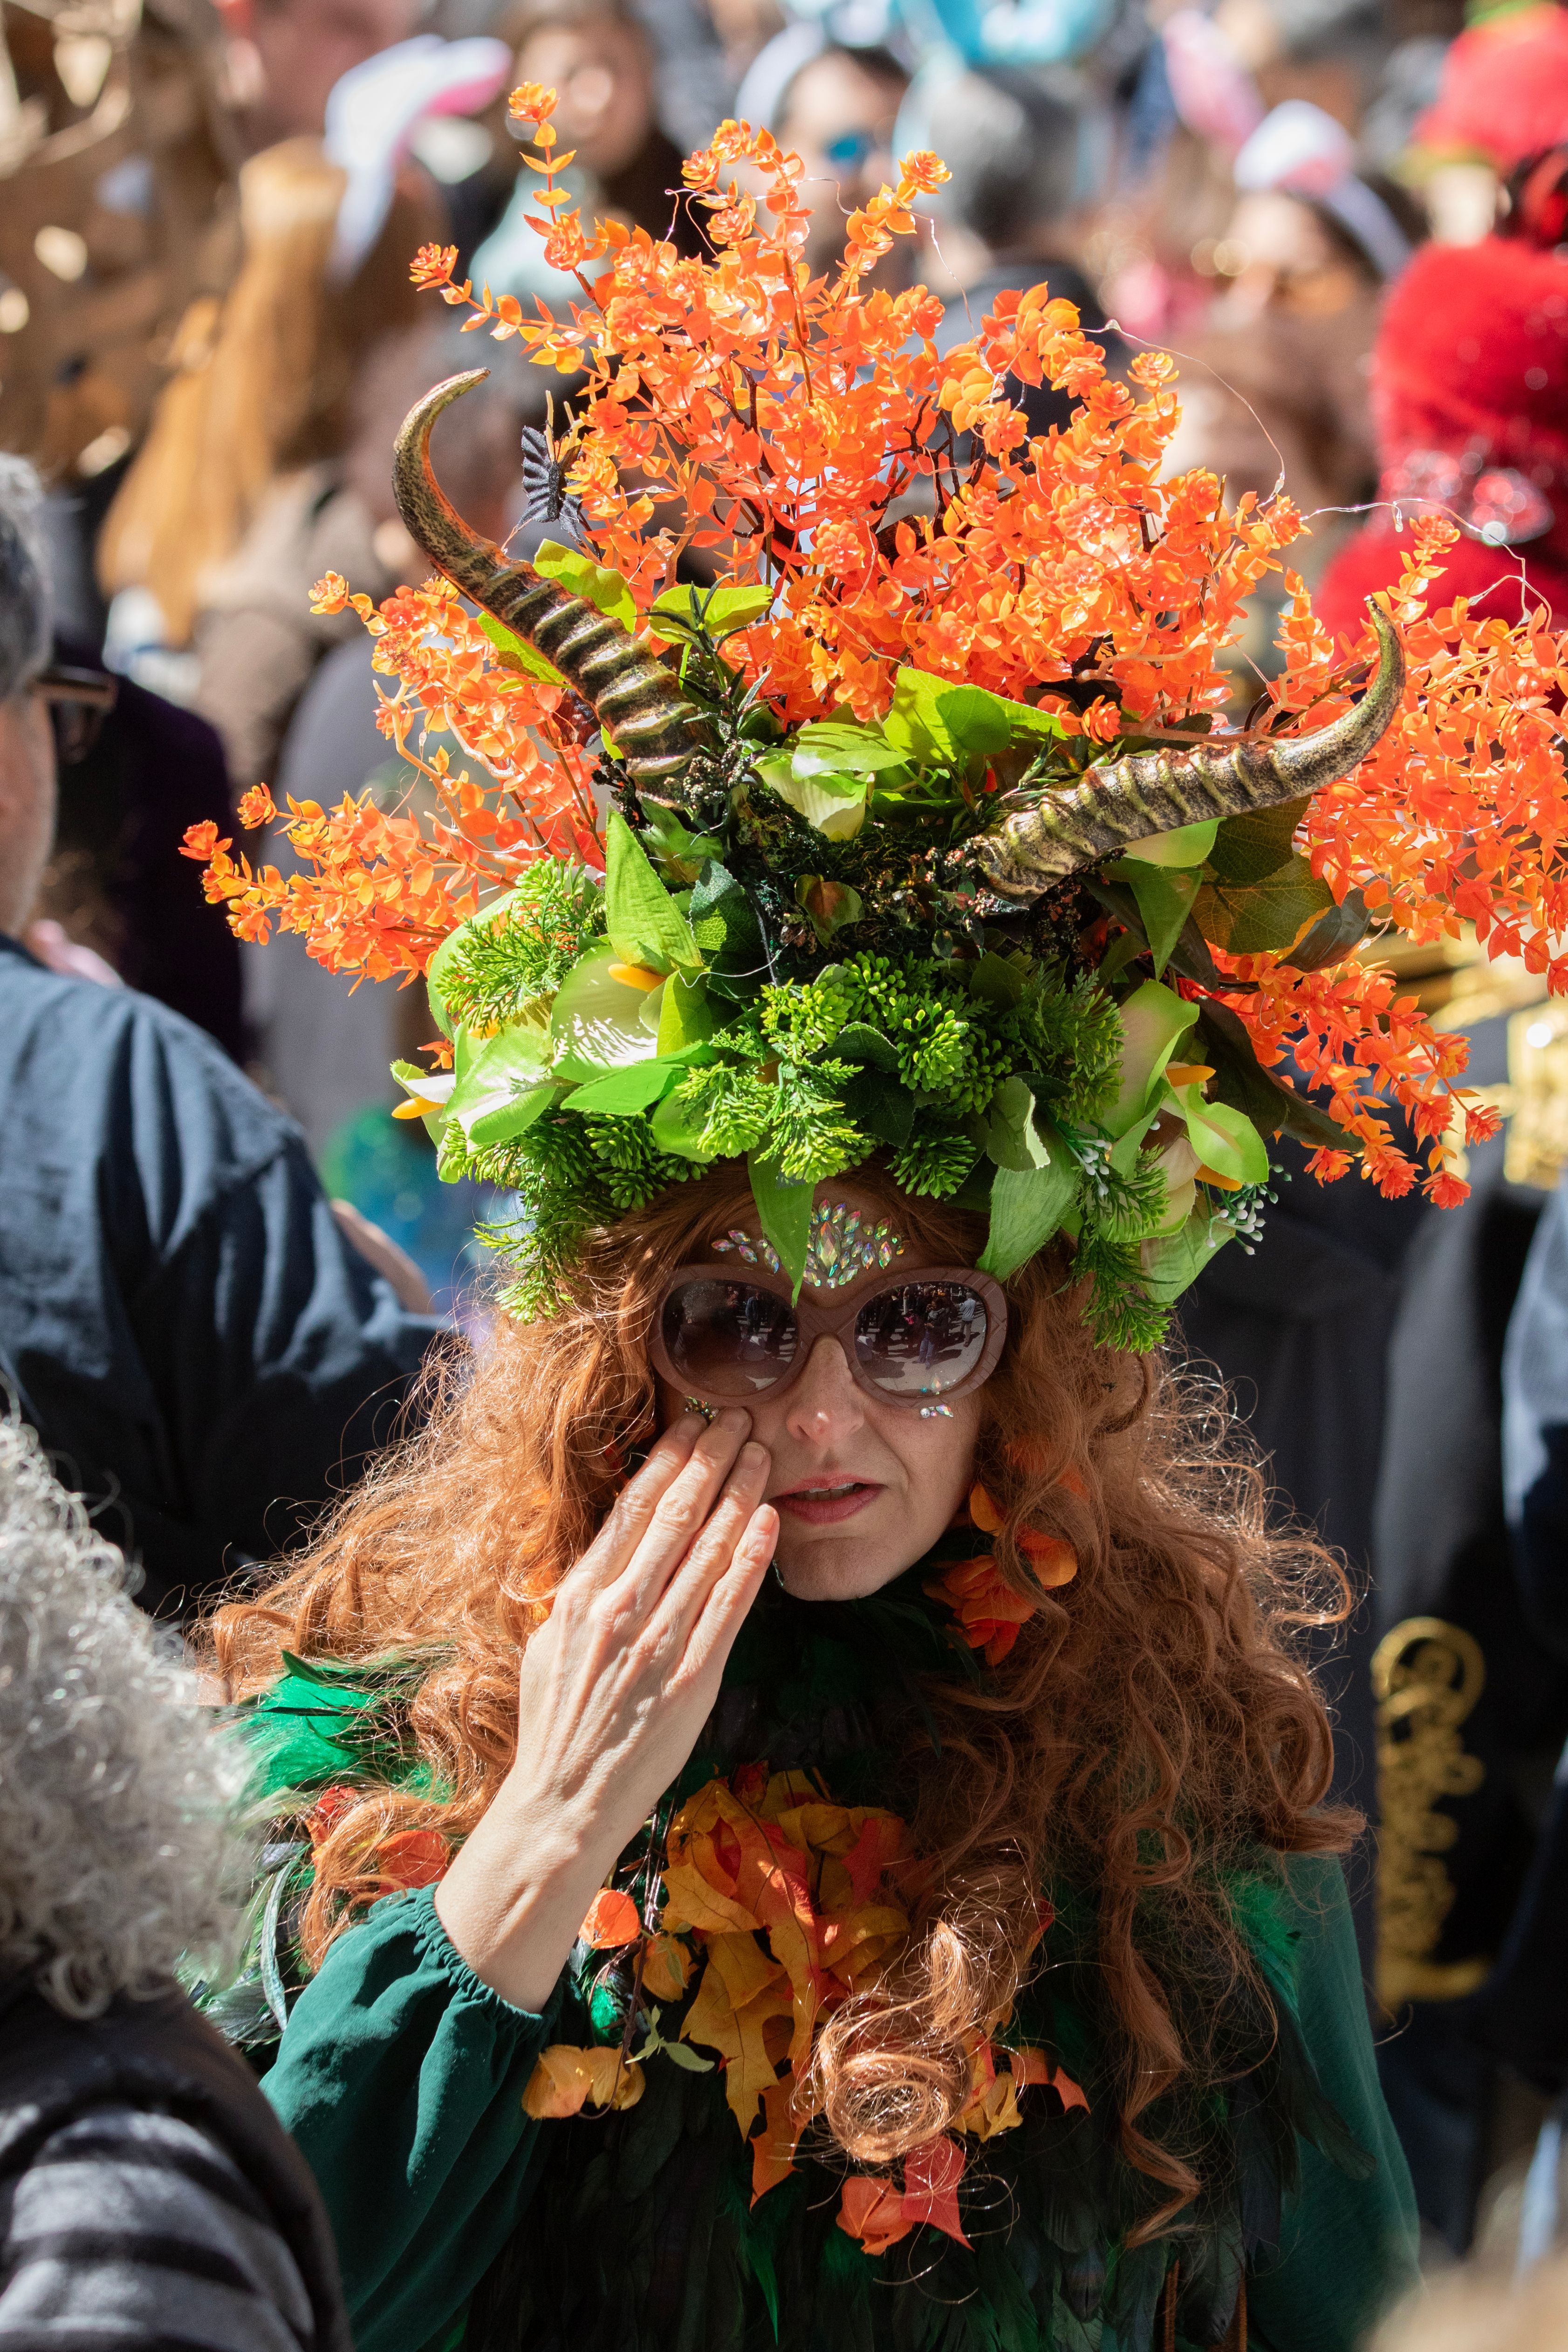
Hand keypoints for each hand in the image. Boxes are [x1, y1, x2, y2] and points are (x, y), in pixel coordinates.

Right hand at [434, 1410, 775, 2009]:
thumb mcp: (547, 1644)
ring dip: (739, 1493)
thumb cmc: (555, 1726)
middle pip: (675, 1514)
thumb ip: (578, 1594)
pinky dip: (751, 1559)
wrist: (562, 1804)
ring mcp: (658, 1642)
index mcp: (579, 1595)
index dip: (667, 1459)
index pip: (631, 1508)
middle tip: (740, 1416)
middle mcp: (618, 1609)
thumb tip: (605, 1550)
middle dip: (711, 1458)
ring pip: (708, 1549)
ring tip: (762, 1452)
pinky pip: (730, 1605)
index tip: (692, 1422)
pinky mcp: (693, 1677)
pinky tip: (768, 1521)